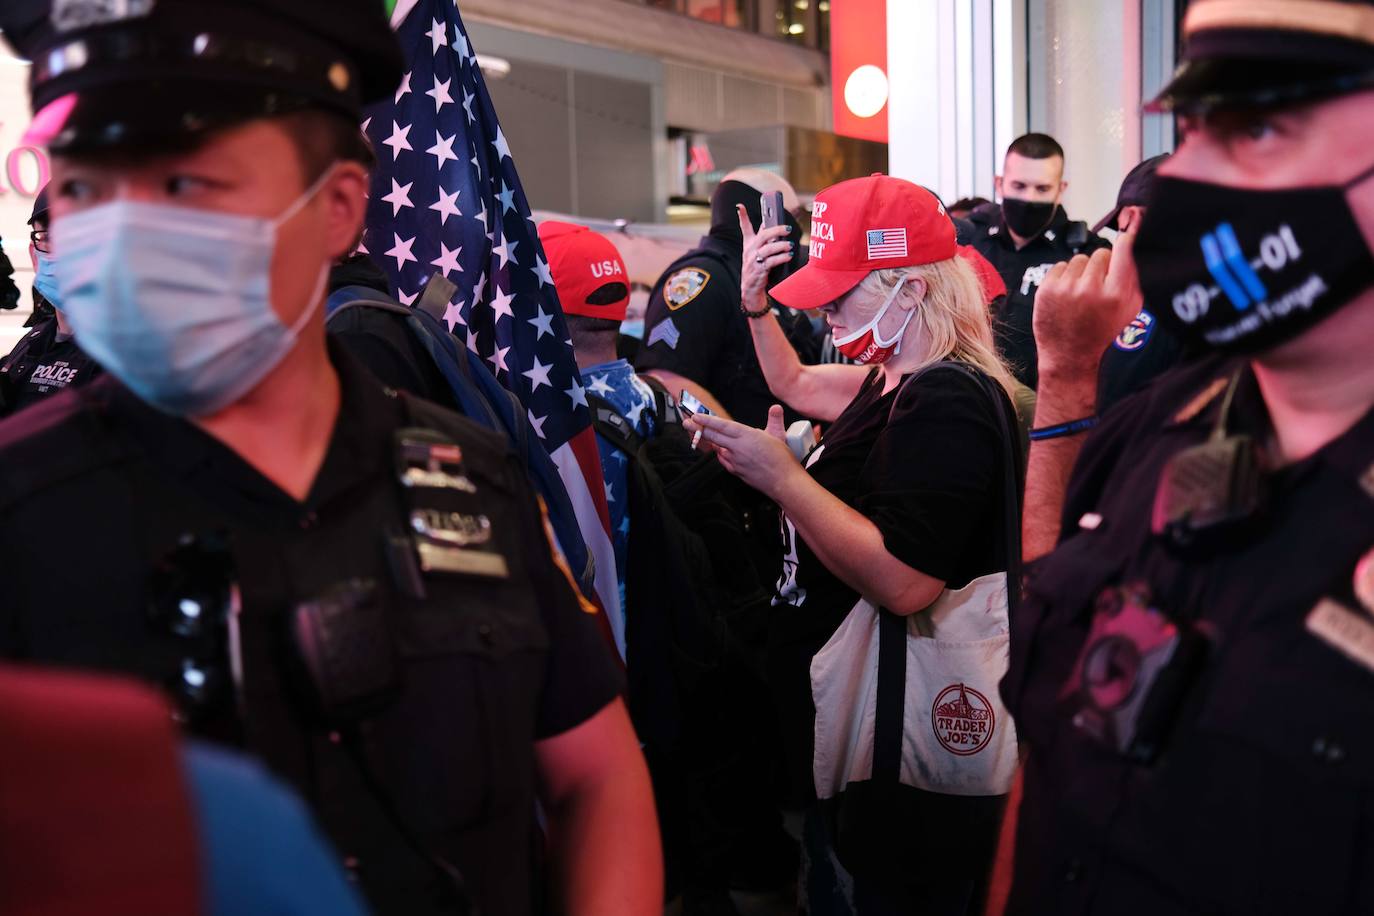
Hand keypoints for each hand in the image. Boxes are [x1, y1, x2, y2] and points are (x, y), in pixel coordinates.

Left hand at [687, 405, 797, 498]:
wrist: (784, 483)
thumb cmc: (783, 460)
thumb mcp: (780, 435)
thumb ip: (774, 419)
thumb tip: (775, 407)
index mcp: (747, 436)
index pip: (723, 426)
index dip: (707, 421)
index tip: (695, 416)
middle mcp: (738, 448)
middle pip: (714, 437)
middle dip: (698, 429)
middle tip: (686, 422)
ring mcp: (736, 461)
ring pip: (718, 449)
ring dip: (709, 442)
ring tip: (700, 435)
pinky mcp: (736, 472)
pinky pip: (724, 461)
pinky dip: (720, 454)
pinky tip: (719, 451)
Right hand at [738, 204, 792, 314]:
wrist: (750, 288)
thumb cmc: (757, 267)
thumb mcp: (757, 252)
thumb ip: (766, 240)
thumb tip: (780, 229)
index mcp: (749, 244)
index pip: (745, 227)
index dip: (742, 216)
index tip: (740, 206)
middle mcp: (750, 250)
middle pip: (763, 235)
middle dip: (776, 230)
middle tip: (787, 229)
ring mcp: (754, 260)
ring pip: (769, 248)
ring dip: (781, 245)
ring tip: (790, 244)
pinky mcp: (759, 270)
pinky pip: (772, 261)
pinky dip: (782, 257)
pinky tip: (788, 255)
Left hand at [1033, 221, 1143, 381]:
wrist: (1069, 355)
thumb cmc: (1101, 331)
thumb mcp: (1128, 309)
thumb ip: (1135, 278)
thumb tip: (1135, 242)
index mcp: (1115, 294)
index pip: (1124, 250)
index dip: (1128, 235)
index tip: (1131, 223)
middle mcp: (1090, 289)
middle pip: (1101, 253)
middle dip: (1102, 265)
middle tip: (1099, 285)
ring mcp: (1066, 288)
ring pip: (1080, 259)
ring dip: (1082, 271)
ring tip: (1082, 293)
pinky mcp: (1046, 288)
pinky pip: (1060, 266)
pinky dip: (1064, 277)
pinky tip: (1067, 295)